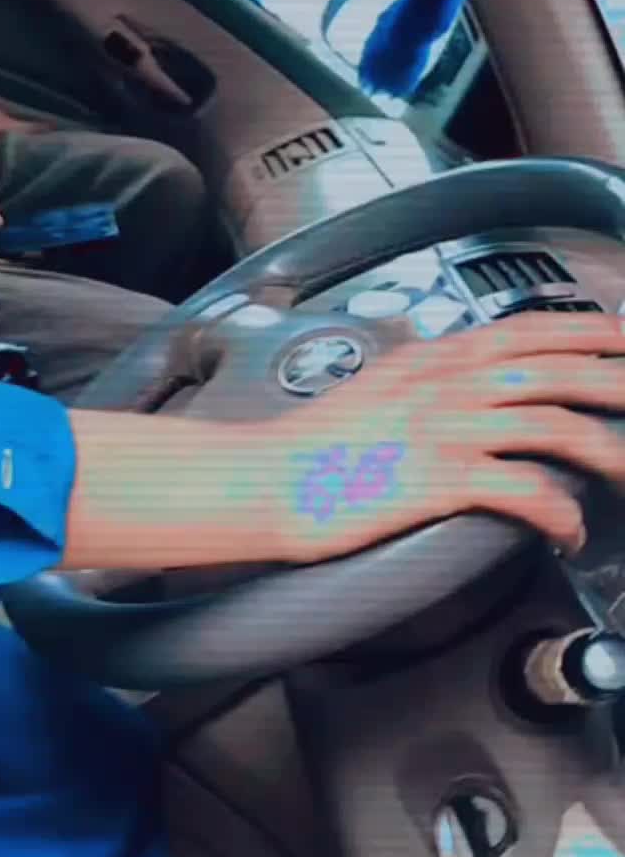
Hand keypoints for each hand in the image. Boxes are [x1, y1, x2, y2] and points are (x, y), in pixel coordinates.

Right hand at [263, 311, 624, 565]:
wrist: (266, 478)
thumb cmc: (315, 445)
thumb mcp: (379, 385)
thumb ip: (428, 375)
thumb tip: (463, 372)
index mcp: (435, 358)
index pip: (528, 328)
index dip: (587, 329)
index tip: (624, 334)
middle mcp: (447, 384)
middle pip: (556, 369)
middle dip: (616, 379)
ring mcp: (445, 429)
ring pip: (553, 423)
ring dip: (605, 449)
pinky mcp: (438, 479)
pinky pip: (522, 489)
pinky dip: (557, 510)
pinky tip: (567, 528)